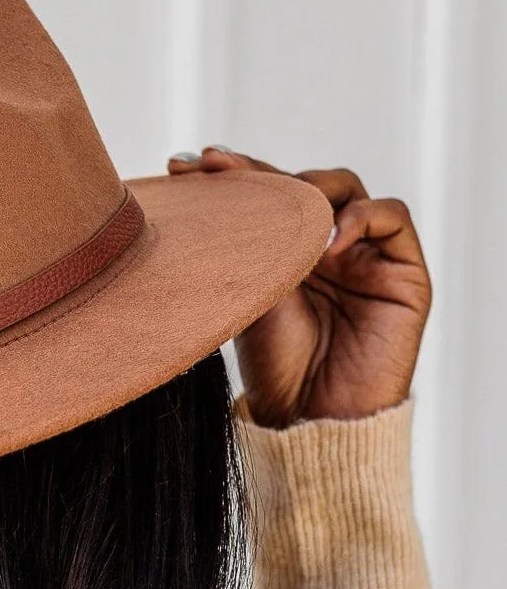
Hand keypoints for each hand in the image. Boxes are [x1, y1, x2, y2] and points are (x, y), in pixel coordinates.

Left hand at [167, 146, 431, 426]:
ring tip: (277, 208)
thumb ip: (242, 249)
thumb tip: (197, 190)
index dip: (232, 176)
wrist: (314, 422)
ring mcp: (367, 258)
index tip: (183, 166)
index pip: (266, 199)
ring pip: (346, 189)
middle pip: (302, 185)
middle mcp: (328, 251)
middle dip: (258, 172)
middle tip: (213, 167)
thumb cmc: (278, 371)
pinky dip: (360, 216)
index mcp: (288, 256)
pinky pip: (392, 216)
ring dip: (309, 187)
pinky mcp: (405, 274)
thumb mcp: (246, 297)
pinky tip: (326, 241)